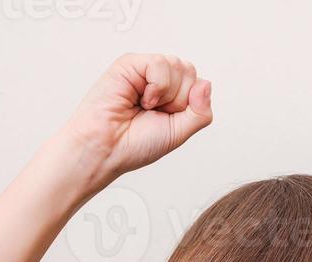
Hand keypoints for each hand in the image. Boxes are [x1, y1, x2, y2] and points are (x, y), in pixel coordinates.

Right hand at [58, 52, 212, 187]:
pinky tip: (141, 98)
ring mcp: (144, 70)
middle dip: (178, 99)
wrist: (105, 149)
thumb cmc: (133, 144)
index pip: (198, 85)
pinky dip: (156, 85)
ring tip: (145, 106)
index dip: (189, 105)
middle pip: (190, 72)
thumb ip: (200, 112)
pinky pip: (160, 62)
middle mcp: (159, 81)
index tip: (167, 119)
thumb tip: (206, 84)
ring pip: (179, 66)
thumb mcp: (179, 133)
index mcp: (171, 96)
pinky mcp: (130, 63)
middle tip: (155, 113)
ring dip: (166, 93)